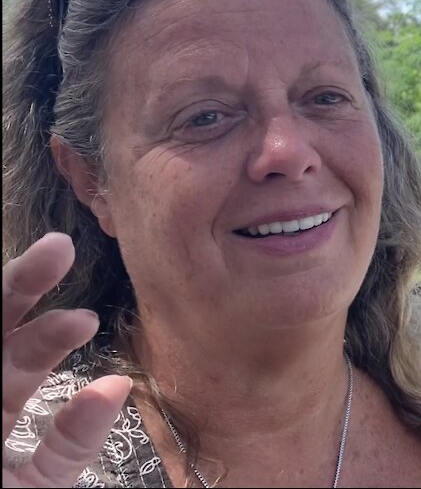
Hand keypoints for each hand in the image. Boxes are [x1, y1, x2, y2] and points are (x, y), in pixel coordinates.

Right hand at [3, 233, 131, 486]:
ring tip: (43, 273)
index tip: (86, 318)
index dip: (49, 333)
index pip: (21, 356)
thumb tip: (117, 383)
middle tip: (58, 247)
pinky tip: (22, 333)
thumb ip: (70, 442)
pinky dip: (9, 352)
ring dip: (1, 302)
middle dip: (18, 285)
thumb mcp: (34, 487)